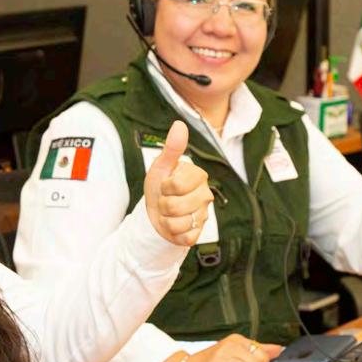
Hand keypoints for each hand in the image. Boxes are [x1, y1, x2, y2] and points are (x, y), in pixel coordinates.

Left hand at [143, 121, 213, 246]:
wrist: (155, 215)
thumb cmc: (160, 187)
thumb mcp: (161, 167)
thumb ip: (172, 148)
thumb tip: (180, 124)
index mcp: (198, 175)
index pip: (177, 185)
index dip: (165, 188)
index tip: (166, 186)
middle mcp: (206, 194)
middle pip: (176, 206)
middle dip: (164, 205)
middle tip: (166, 201)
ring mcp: (204, 214)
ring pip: (179, 223)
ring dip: (167, 220)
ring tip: (169, 213)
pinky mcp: (200, 232)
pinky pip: (185, 237)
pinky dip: (174, 233)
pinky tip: (175, 226)